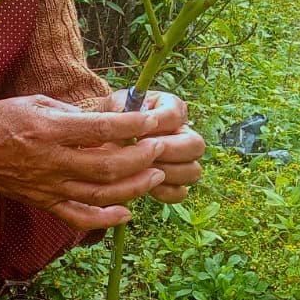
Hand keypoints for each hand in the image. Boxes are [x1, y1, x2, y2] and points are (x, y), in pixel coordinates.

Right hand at [0, 94, 168, 229]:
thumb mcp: (34, 102)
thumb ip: (71, 112)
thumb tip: (108, 117)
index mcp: (48, 130)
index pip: (99, 129)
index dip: (131, 125)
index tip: (152, 120)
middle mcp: (51, 161)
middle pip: (106, 166)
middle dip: (140, 158)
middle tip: (160, 147)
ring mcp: (49, 186)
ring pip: (100, 194)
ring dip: (133, 187)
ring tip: (154, 175)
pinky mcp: (45, 203)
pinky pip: (79, 217)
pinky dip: (105, 219)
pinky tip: (126, 213)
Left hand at [88, 89, 204, 203]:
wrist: (102, 137)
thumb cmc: (112, 117)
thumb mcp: (114, 106)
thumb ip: (123, 110)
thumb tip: (132, 120)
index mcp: (172, 107)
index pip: (176, 116)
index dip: (157, 125)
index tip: (137, 132)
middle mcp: (183, 132)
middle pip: (196, 145)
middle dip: (170, 151)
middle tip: (145, 154)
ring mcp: (182, 159)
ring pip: (193, 171)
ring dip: (168, 172)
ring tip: (143, 169)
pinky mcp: (174, 182)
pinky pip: (180, 192)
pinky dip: (165, 191)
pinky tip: (145, 185)